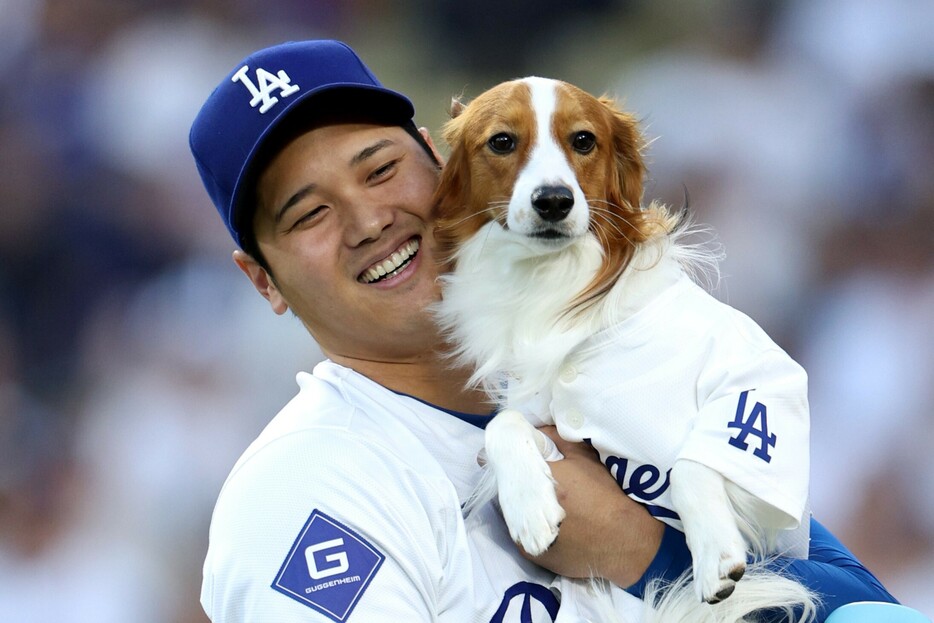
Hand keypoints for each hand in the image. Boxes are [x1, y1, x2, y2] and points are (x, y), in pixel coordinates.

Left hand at [521, 427, 663, 587]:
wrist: (624, 543)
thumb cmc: (606, 496)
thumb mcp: (584, 459)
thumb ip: (554, 438)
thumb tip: (534, 430)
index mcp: (537, 481)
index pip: (511, 462)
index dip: (516, 459)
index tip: (523, 457)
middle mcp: (525, 510)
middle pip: (509, 489)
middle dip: (518, 482)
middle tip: (534, 479)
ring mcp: (525, 536)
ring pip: (512, 512)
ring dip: (521, 504)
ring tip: (539, 500)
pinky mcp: (531, 554)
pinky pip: (522, 533)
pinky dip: (529, 525)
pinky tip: (544, 521)